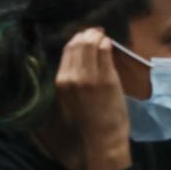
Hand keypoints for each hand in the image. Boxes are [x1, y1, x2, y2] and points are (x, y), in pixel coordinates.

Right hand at [55, 28, 130, 169]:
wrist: (102, 137)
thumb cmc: (88, 120)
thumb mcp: (71, 98)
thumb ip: (72, 79)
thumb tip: (79, 59)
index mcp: (60, 82)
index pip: (66, 51)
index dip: (76, 40)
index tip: (84, 35)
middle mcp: (72, 77)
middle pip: (77, 45)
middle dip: (87, 35)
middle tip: (96, 32)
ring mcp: (90, 77)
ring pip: (91, 45)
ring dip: (97, 37)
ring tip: (102, 36)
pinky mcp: (107, 78)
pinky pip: (105, 53)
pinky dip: (107, 44)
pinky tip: (109, 43)